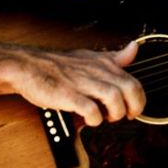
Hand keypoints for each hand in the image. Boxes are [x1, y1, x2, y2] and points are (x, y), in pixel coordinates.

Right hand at [6, 41, 145, 126]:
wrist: (28, 65)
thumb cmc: (58, 65)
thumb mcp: (89, 56)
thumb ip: (113, 57)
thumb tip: (134, 48)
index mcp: (102, 63)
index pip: (134, 80)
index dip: (139, 98)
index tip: (132, 107)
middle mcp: (96, 71)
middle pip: (130, 88)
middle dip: (133, 107)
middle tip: (124, 115)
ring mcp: (82, 82)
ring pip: (115, 98)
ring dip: (115, 113)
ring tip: (106, 117)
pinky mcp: (68, 95)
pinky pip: (91, 110)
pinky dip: (94, 119)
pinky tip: (89, 119)